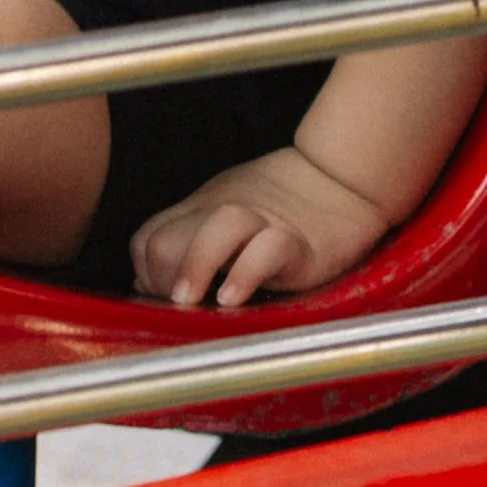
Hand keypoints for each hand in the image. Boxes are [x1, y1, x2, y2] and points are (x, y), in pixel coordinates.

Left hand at [131, 147, 390, 306]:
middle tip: (177, 308)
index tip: (162, 303)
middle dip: (162, 280)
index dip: (146, 278)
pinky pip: (268, 248)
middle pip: (168, 239)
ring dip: (195, 267)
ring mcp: (262, 223)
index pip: (146, 242)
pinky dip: (246, 273)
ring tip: (190, 302)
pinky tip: (234, 297)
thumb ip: (188, 242)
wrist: (340, 178)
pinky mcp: (298, 241)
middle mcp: (223, 212)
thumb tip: (148, 282)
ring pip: (216, 228)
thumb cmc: (277, 205)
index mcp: (201, 209)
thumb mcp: (221, 216)